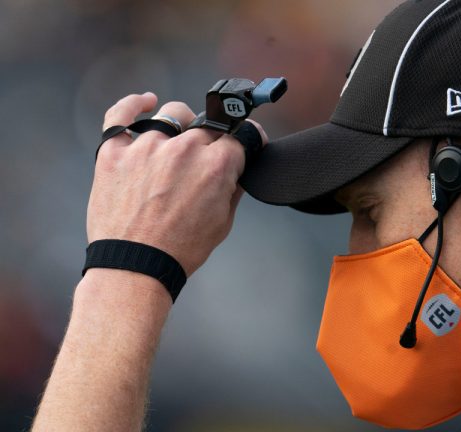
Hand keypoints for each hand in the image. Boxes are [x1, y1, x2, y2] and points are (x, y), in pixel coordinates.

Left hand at [88, 92, 266, 275]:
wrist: (136, 266)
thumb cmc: (182, 248)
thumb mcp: (224, 220)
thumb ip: (233, 185)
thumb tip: (239, 165)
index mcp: (217, 164)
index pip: (241, 135)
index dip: (247, 141)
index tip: (246, 143)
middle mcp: (185, 148)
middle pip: (208, 127)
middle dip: (212, 143)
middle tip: (203, 165)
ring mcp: (147, 146)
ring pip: (172, 116)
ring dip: (180, 127)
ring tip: (175, 147)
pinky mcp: (115, 152)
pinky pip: (121, 115)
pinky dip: (134, 104)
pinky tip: (145, 101)